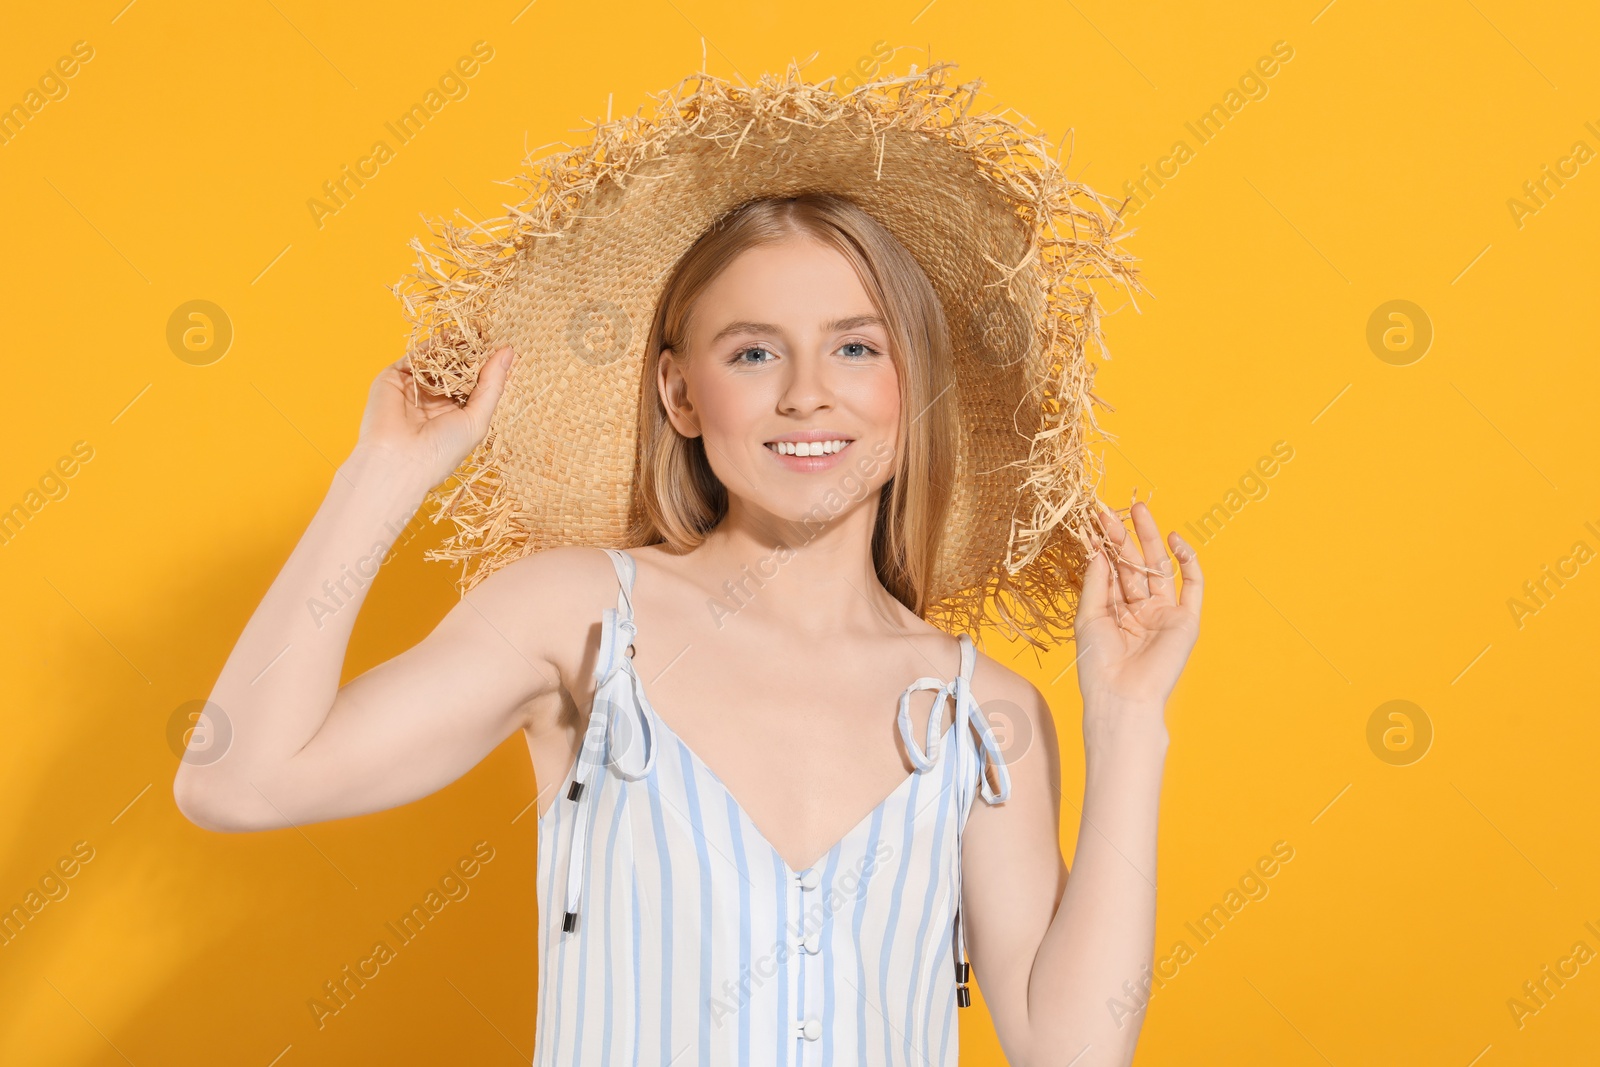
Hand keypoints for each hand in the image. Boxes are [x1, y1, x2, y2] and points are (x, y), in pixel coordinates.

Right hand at [350, 346, 515, 485]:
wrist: (398, 460)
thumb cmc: (442, 450)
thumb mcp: (477, 419)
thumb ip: (492, 385)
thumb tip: (508, 352)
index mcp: (456, 413)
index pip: (474, 382)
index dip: (488, 365)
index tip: (504, 345)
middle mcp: (435, 399)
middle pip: (456, 368)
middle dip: (472, 352)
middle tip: (489, 330)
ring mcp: (414, 387)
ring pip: (437, 359)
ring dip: (454, 346)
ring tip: (475, 330)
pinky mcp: (394, 377)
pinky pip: (416, 356)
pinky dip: (432, 346)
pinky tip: (450, 337)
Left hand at [1074, 500, 1202, 734]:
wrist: (1121, 694)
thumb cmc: (1099, 662)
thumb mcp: (1089, 616)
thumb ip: (1097, 581)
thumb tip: (1099, 549)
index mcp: (1116, 613)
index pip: (1112, 572)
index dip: (1104, 548)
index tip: (1092, 523)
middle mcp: (1141, 611)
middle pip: (1135, 566)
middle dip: (1124, 537)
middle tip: (1110, 511)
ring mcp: (1165, 614)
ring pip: (1159, 569)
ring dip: (1150, 539)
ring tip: (1138, 510)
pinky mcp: (1187, 620)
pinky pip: (1193, 585)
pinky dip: (1188, 561)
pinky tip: (1174, 539)